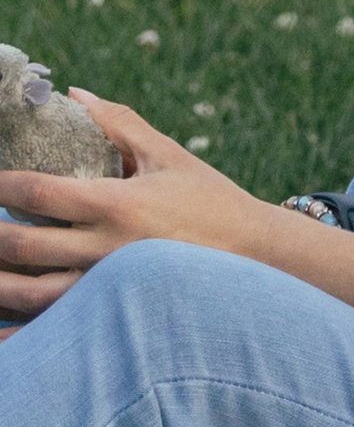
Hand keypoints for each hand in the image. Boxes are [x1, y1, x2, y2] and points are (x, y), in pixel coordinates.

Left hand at [0, 96, 270, 325]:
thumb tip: (74, 95)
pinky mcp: (114, 318)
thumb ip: (119, 124)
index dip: (3, 186)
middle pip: (23, 246)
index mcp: (118, 204)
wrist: (254, 255)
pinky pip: (54, 329)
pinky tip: (0, 327)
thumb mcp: (168, 155)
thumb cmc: (208, 199)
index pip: (40, 193)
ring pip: (29, 294)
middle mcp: (107, 250)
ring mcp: (107, 291)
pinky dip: (19, 331)